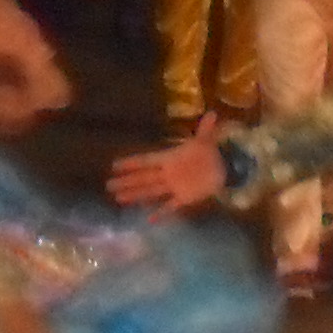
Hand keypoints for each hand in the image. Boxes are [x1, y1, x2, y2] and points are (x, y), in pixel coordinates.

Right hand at [108, 124, 225, 215]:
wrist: (223, 169)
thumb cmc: (209, 153)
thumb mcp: (206, 141)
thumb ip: (206, 129)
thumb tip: (212, 113)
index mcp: (169, 159)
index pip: (146, 161)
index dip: (132, 163)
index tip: (115, 165)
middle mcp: (167, 173)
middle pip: (143, 178)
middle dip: (127, 181)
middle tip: (109, 186)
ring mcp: (173, 187)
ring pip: (151, 191)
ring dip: (136, 195)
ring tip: (119, 199)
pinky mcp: (183, 198)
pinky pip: (170, 206)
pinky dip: (160, 213)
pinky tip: (149, 219)